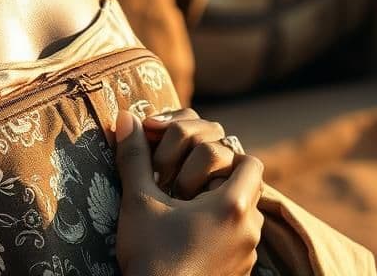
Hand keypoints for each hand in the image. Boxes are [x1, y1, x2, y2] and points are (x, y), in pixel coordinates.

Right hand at [114, 109, 263, 275]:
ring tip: (184, 209)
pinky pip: (239, 239)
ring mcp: (247, 255)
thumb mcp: (138, 202)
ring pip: (245, 214)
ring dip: (219, 205)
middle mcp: (250, 229)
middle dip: (219, 179)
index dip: (224, 154)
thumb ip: (135, 156)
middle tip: (185, 184)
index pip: (251, 161)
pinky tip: (189, 235)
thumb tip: (126, 116)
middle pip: (248, 186)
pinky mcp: (239, 274)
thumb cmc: (150, 256)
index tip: (193, 163)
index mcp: (233, 206)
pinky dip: (220, 230)